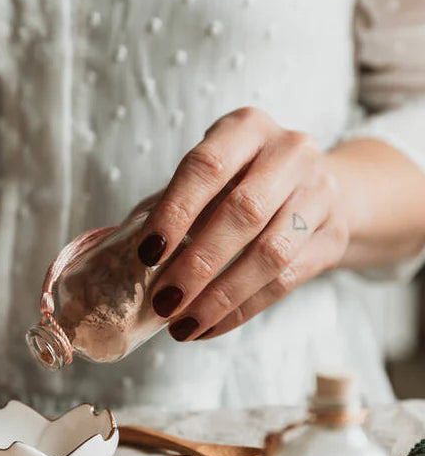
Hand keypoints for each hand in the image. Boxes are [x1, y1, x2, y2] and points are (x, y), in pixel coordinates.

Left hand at [136, 107, 349, 340]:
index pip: (206, 168)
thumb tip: (123, 257)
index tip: (147, 254)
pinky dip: (242, 310)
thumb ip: (172, 205)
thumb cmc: (241, 182)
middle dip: (198, 264)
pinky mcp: (333, 235)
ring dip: (220, 297)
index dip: (175, 212)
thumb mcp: (209, 177)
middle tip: (163, 301)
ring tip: (183, 324)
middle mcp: (289, 152)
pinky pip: (287, 281)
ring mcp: (319, 192)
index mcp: (246, 128)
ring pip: (270, 253)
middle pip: (243, 212)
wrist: (321, 186)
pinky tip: (209, 327)